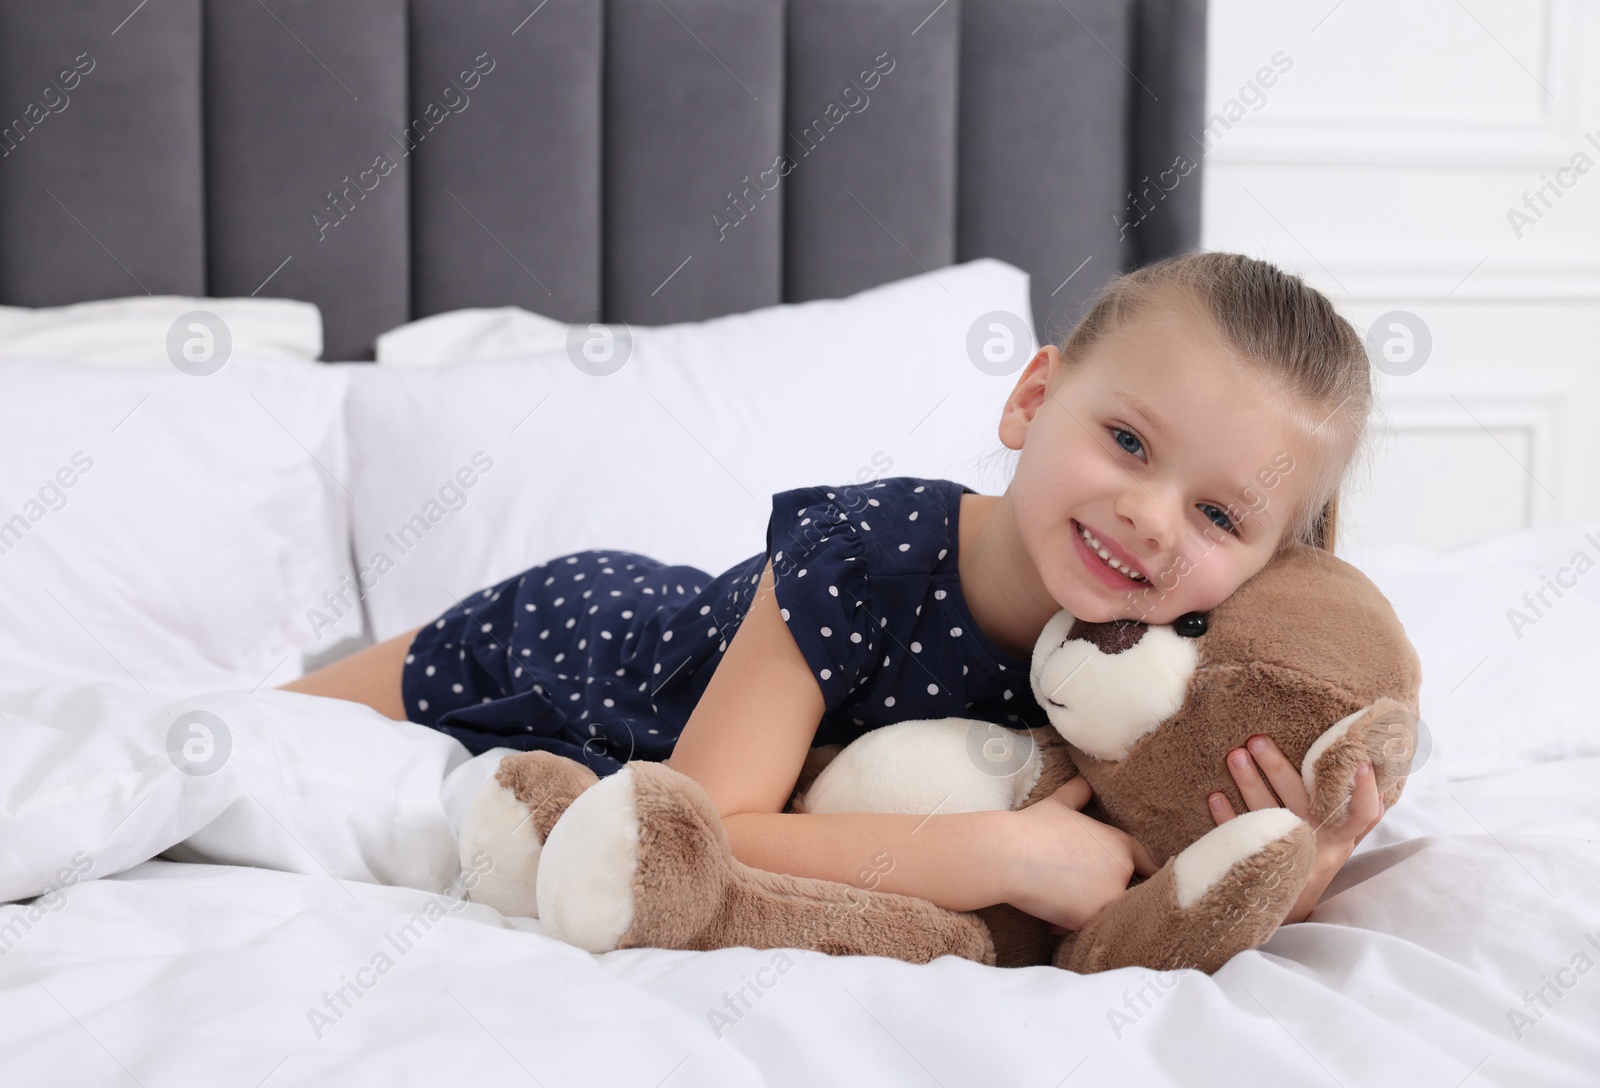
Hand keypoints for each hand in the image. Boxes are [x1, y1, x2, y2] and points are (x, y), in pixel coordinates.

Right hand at [1004, 778, 1157, 932]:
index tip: (1144, 878)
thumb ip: (1078, 793)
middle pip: (1127, 891)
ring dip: (1088, 911)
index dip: (1146, 870)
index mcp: (1120, 845)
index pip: (1147, 862)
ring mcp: (1107, 898)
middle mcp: (1121, 872)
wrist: (1010, 854)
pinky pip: (1085, 928)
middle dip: (1106, 893)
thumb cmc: (1033, 826)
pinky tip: (1051, 921)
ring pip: (1106, 911)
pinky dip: (1069, 926)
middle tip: (1080, 893)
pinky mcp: (1088, 919)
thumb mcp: (1059, 803)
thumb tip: (1084, 780)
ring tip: (1062, 906)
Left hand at [1208, 735, 1383, 923]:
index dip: (1365, 791)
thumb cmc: (1317, 856)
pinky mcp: (1257, 865)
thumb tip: (1369, 758)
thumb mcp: (1341, 836)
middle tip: (1256, 739)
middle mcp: (1318, 845)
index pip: (1365, 814)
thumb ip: (1353, 807)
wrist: (1290, 908)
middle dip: (1277, 768)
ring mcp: (1288, 856)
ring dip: (1248, 783)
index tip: (1359, 762)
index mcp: (1342, 836)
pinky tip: (1214, 796)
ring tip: (1234, 755)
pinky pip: (1241, 838)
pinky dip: (1226, 816)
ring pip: (1267, 815)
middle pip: (1301, 802)